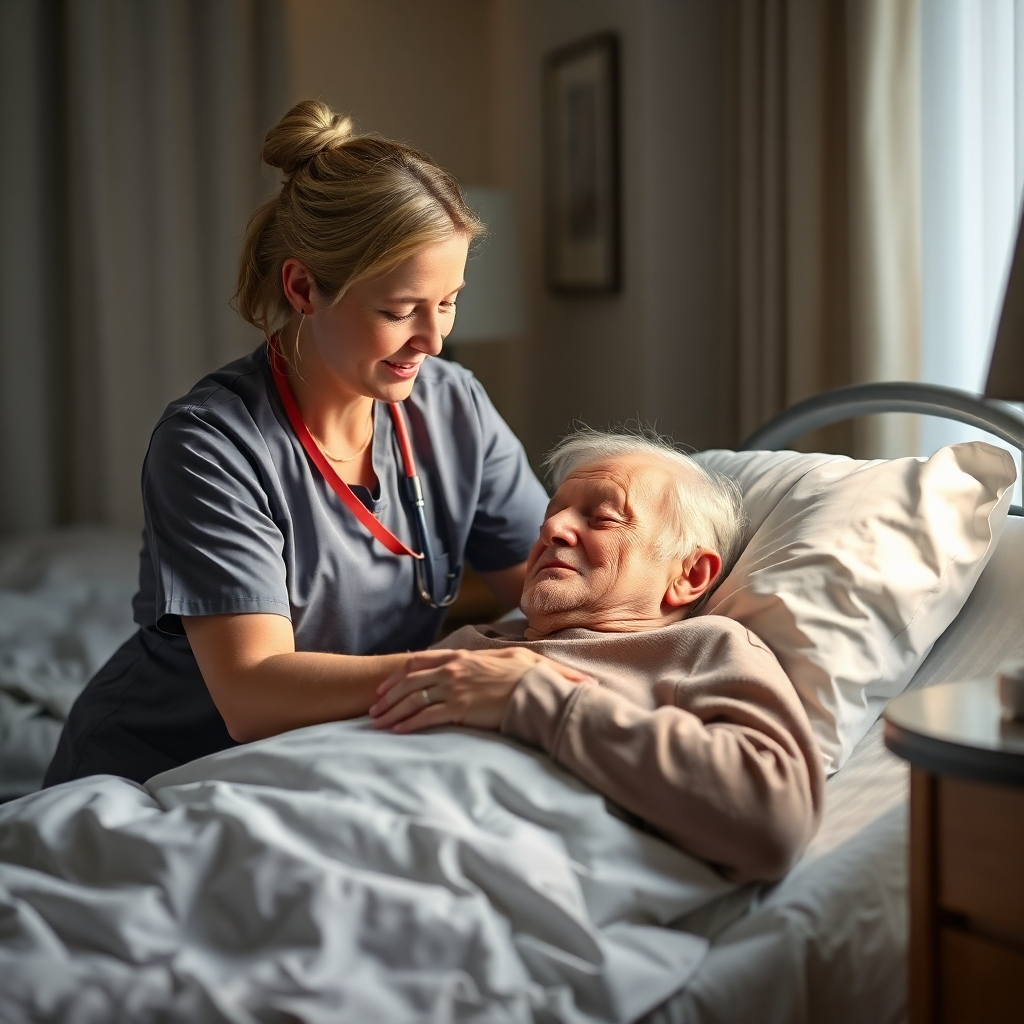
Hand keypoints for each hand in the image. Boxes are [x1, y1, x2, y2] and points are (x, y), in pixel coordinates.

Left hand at [369, 647, 591, 732]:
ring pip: (412, 699)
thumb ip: (488, 657)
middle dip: (387, 696)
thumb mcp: (507, 656)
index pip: (419, 661)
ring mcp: (454, 689)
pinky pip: (426, 716)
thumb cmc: (527, 674)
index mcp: (460, 657)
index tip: (385, 686)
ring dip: (392, 711)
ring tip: (378, 723)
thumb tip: (484, 660)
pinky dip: (409, 723)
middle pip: (409, 682)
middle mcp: (452, 670)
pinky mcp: (459, 709)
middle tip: (373, 709)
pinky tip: (398, 731)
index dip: (398, 675)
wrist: (536, 689)